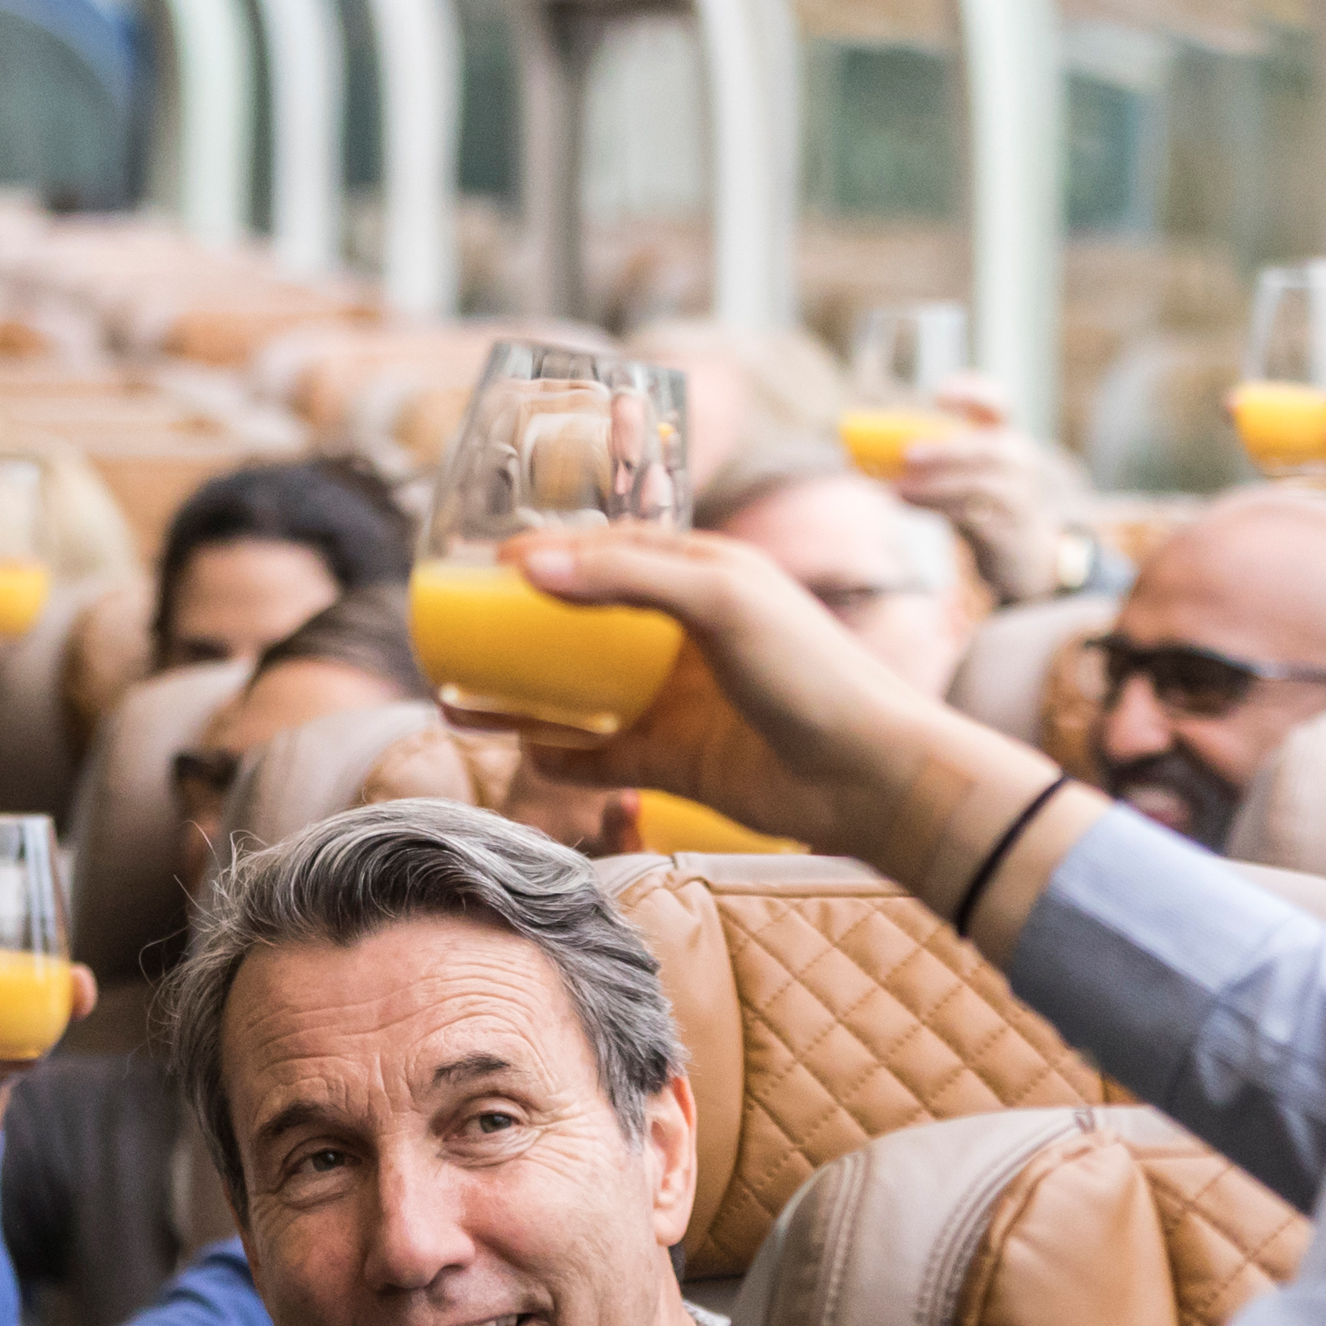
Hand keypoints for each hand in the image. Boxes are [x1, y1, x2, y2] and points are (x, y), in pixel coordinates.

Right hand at [493, 529, 916, 841]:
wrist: (869, 775)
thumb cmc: (811, 670)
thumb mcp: (723, 597)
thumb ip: (629, 574)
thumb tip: (534, 564)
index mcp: (701, 575)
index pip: (610, 550)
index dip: (548, 553)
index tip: (483, 564)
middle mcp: (681, 635)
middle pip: (581, 623)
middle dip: (517, 627)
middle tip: (456, 632)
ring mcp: (675, 699)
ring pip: (576, 693)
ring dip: (519, 696)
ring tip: (457, 698)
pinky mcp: (674, 760)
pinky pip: (598, 756)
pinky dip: (557, 756)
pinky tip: (517, 751)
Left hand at [895, 378, 1076, 607]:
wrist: (1021, 557)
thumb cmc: (981, 507)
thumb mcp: (958, 478)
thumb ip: (927, 465)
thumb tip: (861, 459)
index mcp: (1004, 437)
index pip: (998, 404)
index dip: (972, 393)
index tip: (939, 395)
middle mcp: (1018, 461)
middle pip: (988, 448)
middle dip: (946, 450)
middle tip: (907, 454)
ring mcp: (1019, 496)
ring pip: (978, 484)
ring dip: (933, 485)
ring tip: (897, 489)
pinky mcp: (1010, 529)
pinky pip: (974, 515)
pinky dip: (937, 507)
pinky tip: (907, 503)